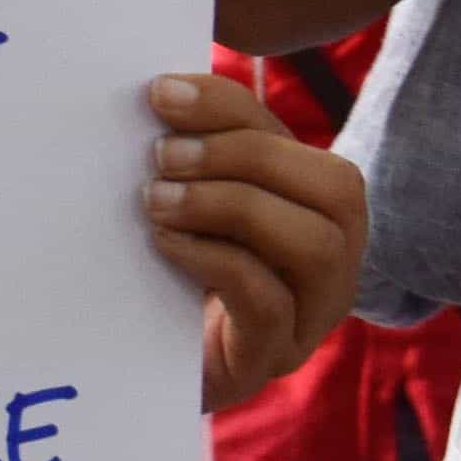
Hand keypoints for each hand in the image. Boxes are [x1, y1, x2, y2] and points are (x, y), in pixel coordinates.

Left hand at [150, 71, 370, 405]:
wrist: (126, 369)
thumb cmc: (151, 275)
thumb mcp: (173, 205)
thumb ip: (183, 156)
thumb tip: (156, 91)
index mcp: (308, 210)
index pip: (297, 143)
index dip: (232, 107)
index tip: (159, 92)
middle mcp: (331, 259)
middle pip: (335, 186)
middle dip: (244, 156)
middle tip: (161, 156)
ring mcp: (311, 314)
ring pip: (318, 244)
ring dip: (233, 206)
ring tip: (157, 200)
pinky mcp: (271, 356)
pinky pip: (270, 302)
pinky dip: (217, 260)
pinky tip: (164, 244)